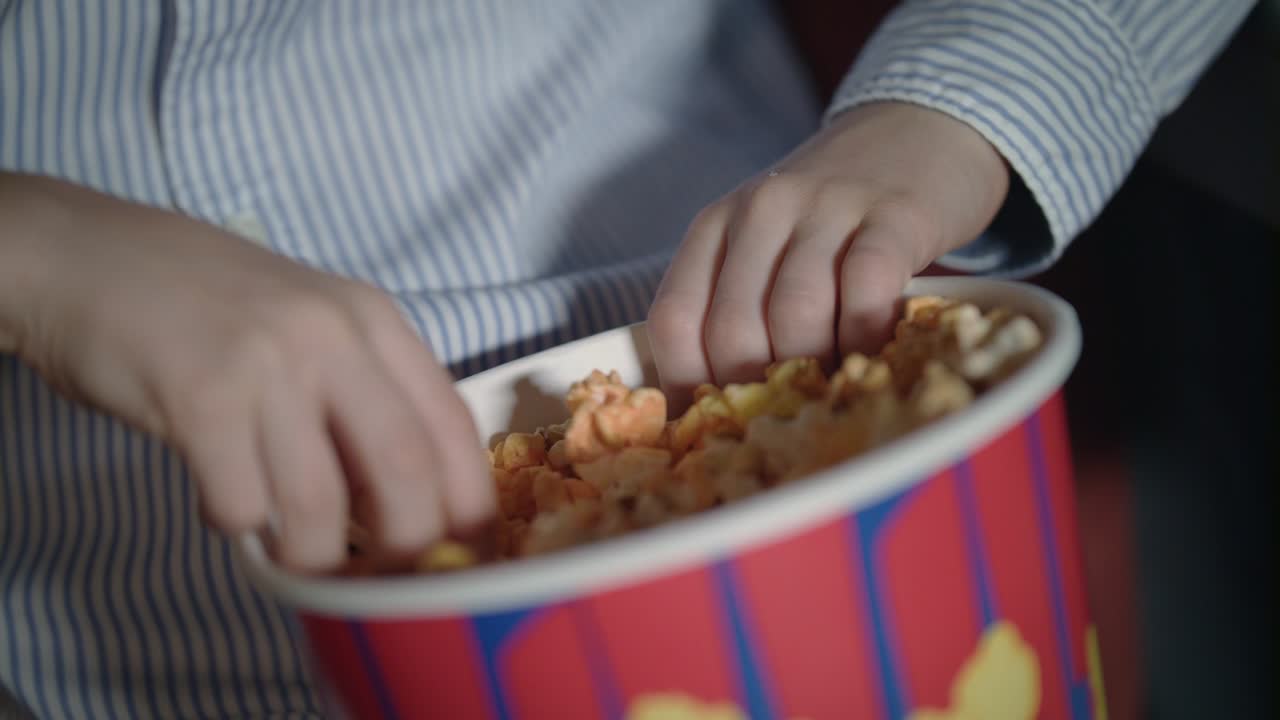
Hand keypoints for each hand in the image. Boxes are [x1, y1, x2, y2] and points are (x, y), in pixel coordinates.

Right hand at [0, 175, 492, 572]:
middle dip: (405, 544)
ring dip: (311, 552)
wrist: (95, 256)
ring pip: (319, 503)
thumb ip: (365, 393)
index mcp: (373, 320)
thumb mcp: (313, 323)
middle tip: (381, 576)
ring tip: (293, 550)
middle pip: (405, 468)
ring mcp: (266, 365)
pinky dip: (238, 522)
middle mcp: (332, 336)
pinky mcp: (199, 399)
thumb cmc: (213, 304)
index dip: (466, 501)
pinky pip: (240, 502)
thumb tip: (410, 499)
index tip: (461, 551)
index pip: (451, 422)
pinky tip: (223, 498)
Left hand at [647, 101, 1008, 409]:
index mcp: (715, 226)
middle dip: (757, 391)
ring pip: (795, 316)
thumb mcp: (766, 245)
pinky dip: (866, 339)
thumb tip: (713, 417)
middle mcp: (762, 210)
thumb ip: (737, 307)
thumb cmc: (833, 214)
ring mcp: (827, 207)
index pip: (675, 320)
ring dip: (813, 372)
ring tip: (830, 393)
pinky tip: (873, 356)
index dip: (687, 386)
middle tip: (787, 417)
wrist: (918, 130)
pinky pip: (867, 291)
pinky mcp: (895, 215)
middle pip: (733, 330)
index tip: (715, 427)